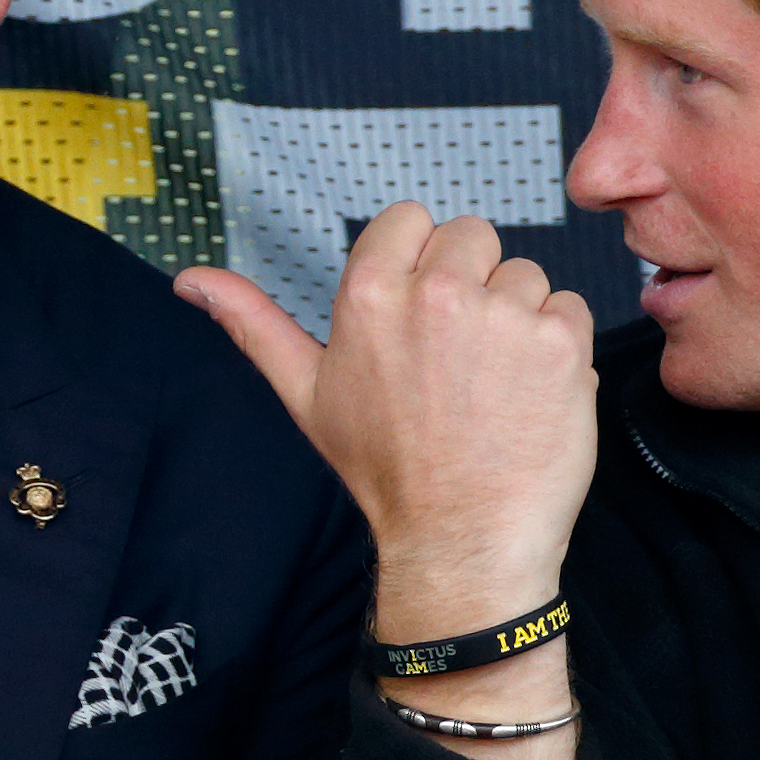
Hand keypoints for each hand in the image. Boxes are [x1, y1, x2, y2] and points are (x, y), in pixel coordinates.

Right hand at [178, 205, 596, 638]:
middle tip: (458, 357)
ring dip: (517, 318)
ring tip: (493, 383)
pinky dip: (558, 347)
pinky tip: (529, 394)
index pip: (411, 218)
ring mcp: (505, 315)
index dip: (419, 262)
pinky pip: (569, 308)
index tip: (421, 314)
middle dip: (471, 283)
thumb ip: (252, 323)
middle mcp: (438, 292)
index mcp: (369, 295)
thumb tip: (190, 281)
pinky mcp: (562, 341)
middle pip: (472, 236)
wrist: (461, 541)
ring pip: (524, 274)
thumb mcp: (306, 394)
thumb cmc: (386, 472)